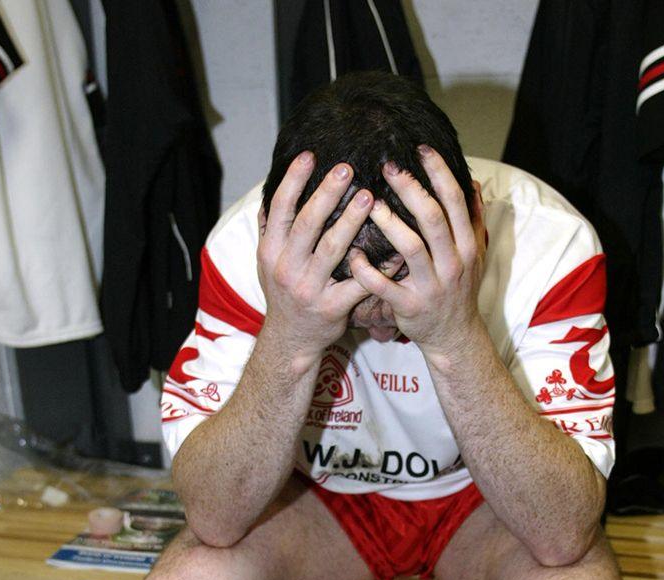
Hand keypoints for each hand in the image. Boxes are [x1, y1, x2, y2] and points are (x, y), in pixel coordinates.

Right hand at [254, 152, 374, 371]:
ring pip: (333, 249)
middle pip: (307, 224)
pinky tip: (395, 249)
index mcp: (271, 251)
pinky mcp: (332, 307)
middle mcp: (287, 267)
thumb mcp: (267, 262)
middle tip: (348, 168)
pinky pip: (360, 283)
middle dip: (327, 193)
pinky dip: (379, 266)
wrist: (291, 340)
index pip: (280, 209)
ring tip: (370, 197)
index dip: (293, 181)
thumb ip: (270, 229)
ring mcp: (310, 288)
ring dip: (352, 221)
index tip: (310, 155)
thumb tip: (270, 192)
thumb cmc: (284, 294)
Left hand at [346, 146, 486, 356]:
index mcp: (467, 245)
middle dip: (411, 189)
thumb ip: (472, 219)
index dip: (439, 173)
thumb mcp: (474, 254)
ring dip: (389, 224)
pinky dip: (367, 270)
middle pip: (433, 218)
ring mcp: (432, 286)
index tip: (421, 149)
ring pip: (411, 248)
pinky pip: (385, 286)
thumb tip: (472, 182)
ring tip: (368, 204)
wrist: (454, 336)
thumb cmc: (458, 289)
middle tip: (387, 166)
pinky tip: (352, 254)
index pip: (455, 201)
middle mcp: (453, 263)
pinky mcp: (410, 307)